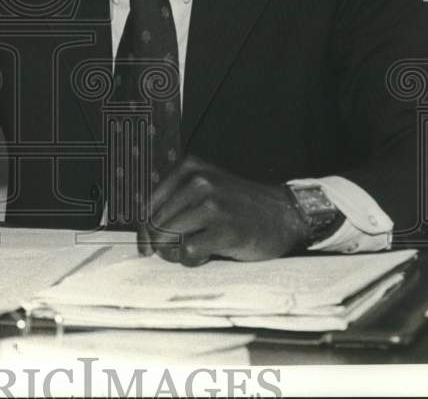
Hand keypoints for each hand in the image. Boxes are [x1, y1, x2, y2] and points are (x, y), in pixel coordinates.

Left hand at [137, 157, 307, 265]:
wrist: (283, 214)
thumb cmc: (238, 206)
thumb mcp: (205, 189)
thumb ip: (175, 202)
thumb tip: (144, 235)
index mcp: (189, 167)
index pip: (150, 204)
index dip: (145, 230)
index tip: (146, 246)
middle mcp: (198, 181)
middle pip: (157, 224)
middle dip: (162, 245)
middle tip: (179, 252)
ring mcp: (212, 205)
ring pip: (169, 238)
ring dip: (177, 253)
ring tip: (196, 250)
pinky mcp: (225, 229)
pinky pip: (188, 252)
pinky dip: (193, 260)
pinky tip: (207, 255)